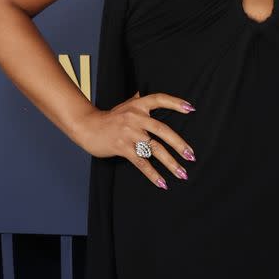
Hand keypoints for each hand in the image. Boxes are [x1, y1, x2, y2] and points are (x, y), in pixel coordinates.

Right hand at [77, 90, 195, 189]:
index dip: (175, 102)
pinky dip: (152, 174)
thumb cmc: (109, 118)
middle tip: (191, 156)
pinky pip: (141, 162)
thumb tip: (150, 95)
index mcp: (138, 106)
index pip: (159, 99)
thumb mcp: (125, 106)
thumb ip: (139, 101)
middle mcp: (135, 118)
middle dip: (179, 144)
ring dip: (170, 163)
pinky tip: (163, 183)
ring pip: (154, 149)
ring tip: (182, 174)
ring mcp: (128, 133)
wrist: (87, 127)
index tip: (190, 109)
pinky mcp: (122, 147)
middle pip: (161, 130)